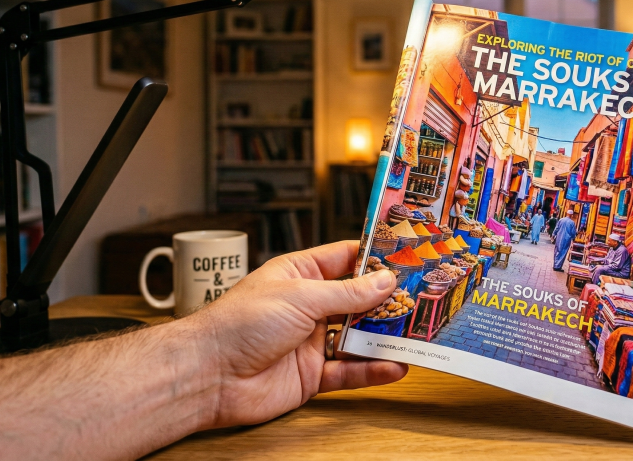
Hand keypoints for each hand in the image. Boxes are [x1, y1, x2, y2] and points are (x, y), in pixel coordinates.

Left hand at [187, 240, 406, 429]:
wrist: (209, 375)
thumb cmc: (240, 323)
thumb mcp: (301, 296)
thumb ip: (346, 293)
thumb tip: (384, 281)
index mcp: (299, 274)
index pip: (344, 259)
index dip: (374, 258)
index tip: (407, 257)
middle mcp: (307, 305)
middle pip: (357, 300)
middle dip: (388, 301)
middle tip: (423, 298)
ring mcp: (310, 340)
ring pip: (357, 337)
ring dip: (385, 337)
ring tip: (418, 334)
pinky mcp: (311, 375)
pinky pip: (349, 371)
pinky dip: (372, 370)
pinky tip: (395, 366)